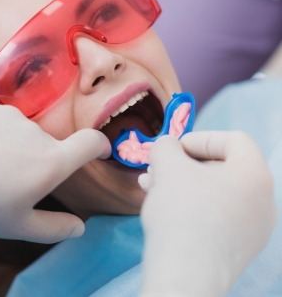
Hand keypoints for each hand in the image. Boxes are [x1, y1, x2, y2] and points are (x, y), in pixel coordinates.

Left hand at [0, 101, 109, 242]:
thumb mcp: (15, 225)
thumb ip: (55, 227)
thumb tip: (79, 226)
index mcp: (49, 161)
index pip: (91, 142)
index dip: (100, 146)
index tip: (98, 152)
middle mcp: (35, 132)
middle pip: (48, 145)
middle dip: (38, 162)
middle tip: (7, 183)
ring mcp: (8, 114)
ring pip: (21, 134)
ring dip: (12, 148)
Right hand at [140, 132, 275, 296]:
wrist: (186, 274)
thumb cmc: (181, 212)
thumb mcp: (167, 166)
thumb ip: (166, 146)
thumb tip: (167, 146)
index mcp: (255, 174)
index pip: (234, 140)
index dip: (200, 138)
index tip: (173, 149)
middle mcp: (264, 200)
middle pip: (222, 167)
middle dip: (183, 165)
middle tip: (156, 170)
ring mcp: (254, 227)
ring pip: (215, 192)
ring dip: (182, 184)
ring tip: (151, 188)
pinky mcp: (239, 248)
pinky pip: (217, 215)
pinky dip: (192, 206)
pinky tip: (164, 210)